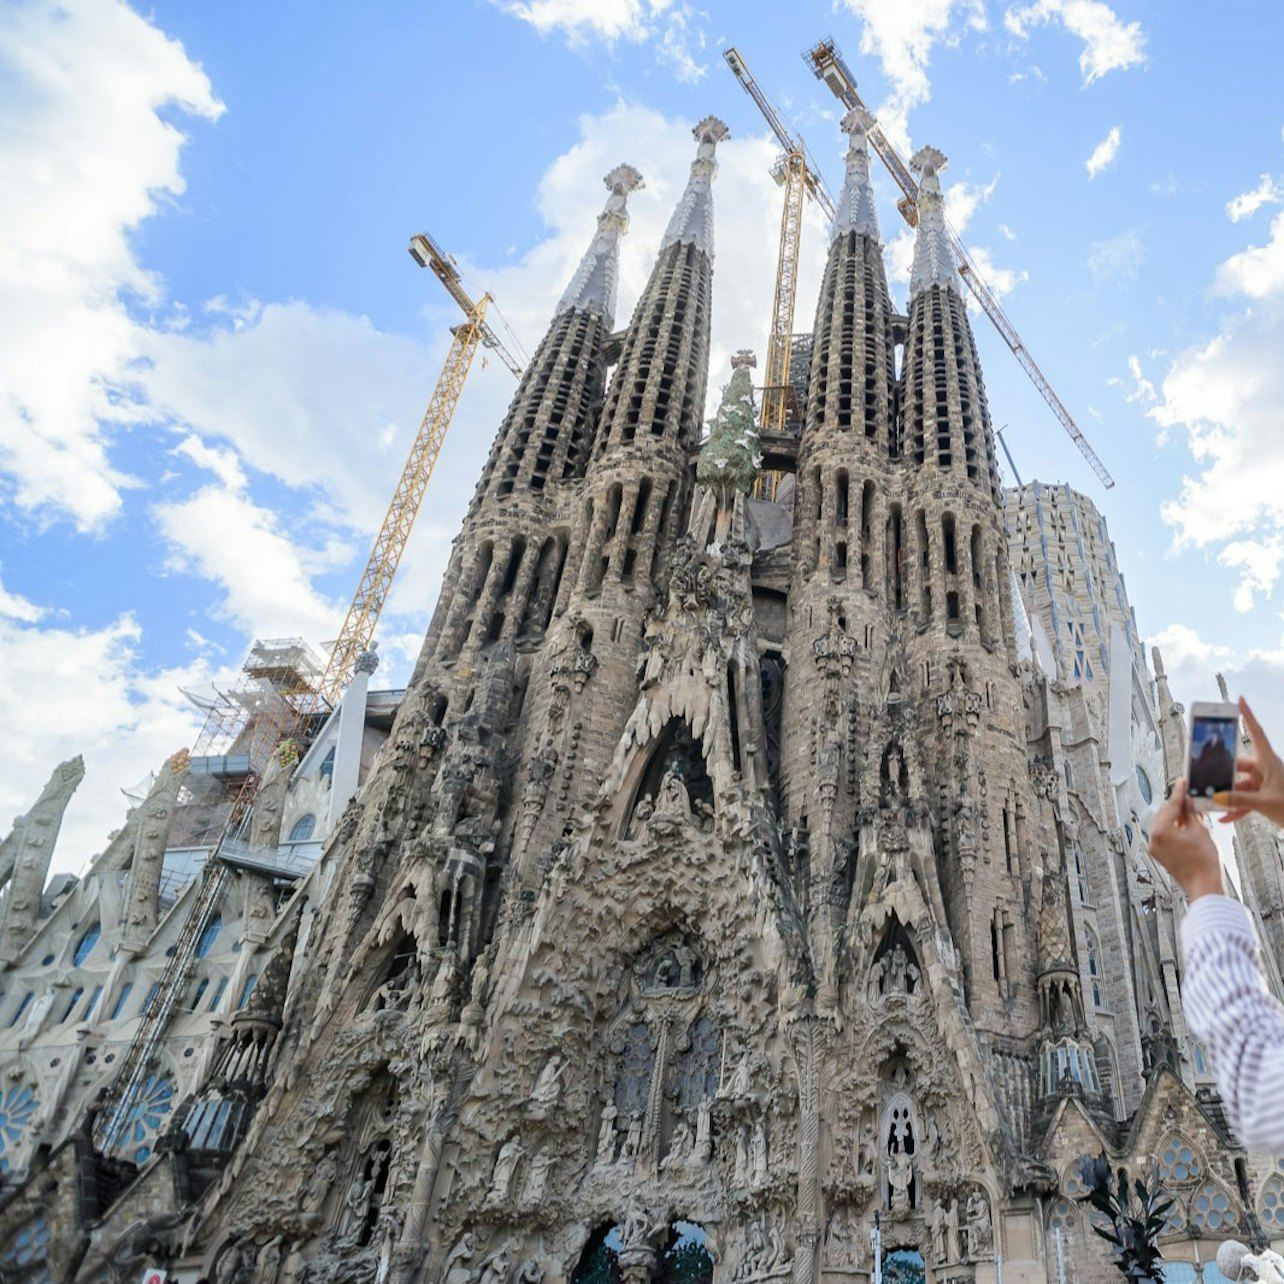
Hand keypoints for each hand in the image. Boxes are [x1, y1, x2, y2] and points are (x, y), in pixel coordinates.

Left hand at [1150, 778, 1223, 901]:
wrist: (1203, 885)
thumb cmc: (1203, 861)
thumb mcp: (1199, 831)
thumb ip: (1190, 813)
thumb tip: (1187, 801)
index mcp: (1161, 831)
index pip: (1171, 806)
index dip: (1179, 792)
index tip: (1181, 781)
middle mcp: (1153, 838)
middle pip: (1164, 814)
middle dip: (1176, 805)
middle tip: (1187, 795)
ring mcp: (1154, 847)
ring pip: (1163, 824)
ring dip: (1175, 816)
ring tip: (1189, 809)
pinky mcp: (1159, 854)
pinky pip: (1164, 835)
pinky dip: (1173, 828)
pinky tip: (1184, 824)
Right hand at [1215, 697, 1283, 827]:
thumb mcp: (1264, 803)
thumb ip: (1239, 799)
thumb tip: (1216, 796)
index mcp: (1269, 762)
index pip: (1257, 734)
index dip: (1248, 716)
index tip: (1240, 700)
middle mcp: (1266, 769)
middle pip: (1238, 764)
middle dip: (1222, 773)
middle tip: (1205, 776)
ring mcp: (1265, 783)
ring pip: (1240, 784)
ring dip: (1228, 795)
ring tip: (1211, 801)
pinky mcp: (1265, 796)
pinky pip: (1246, 799)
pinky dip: (1236, 808)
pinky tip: (1225, 817)